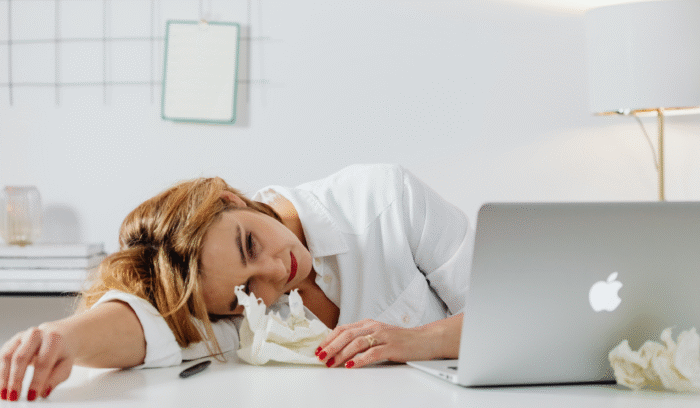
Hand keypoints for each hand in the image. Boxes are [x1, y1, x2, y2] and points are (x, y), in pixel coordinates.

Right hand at [0, 324, 73, 401]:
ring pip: (7, 357)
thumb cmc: (60, 353)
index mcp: (53, 339)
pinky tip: (2, 385)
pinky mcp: (11, 342)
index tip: (32, 396)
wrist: (56, 335)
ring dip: (4, 378)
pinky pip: (2, 356)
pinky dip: (0, 373)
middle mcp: (36, 335)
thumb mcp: (66, 365)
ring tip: (5, 394)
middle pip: (21, 358)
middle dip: (16, 380)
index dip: (37, 381)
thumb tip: (43, 392)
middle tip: (14, 397)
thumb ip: (55, 378)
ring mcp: (21, 337)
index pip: (43, 362)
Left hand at [315, 319, 441, 368]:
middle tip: (321, 357)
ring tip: (332, 363)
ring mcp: (383, 336)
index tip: (319, 348)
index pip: (343, 328)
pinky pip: (372, 353)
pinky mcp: (392, 347)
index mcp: (368, 323)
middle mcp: (374, 327)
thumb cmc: (401, 340)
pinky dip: (360, 360)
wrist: (425, 339)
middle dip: (331, 346)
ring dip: (341, 353)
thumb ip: (362, 339)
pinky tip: (351, 365)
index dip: (329, 338)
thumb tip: (339, 349)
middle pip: (347, 334)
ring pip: (357, 342)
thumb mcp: (378, 335)